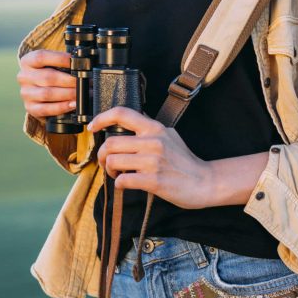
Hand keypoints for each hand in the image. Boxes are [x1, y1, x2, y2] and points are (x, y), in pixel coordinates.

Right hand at [17, 48, 75, 118]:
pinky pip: (46, 109)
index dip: (60, 59)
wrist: (37, 90)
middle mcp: (24, 77)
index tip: (77, 62)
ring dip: (68, 94)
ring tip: (81, 94)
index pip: (41, 57)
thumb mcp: (51, 64)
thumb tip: (81, 65)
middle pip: (47, 77)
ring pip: (47, 94)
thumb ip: (63, 63)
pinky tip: (73, 105)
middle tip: (84, 82)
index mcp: (27, 61)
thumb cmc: (49, 73)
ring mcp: (26, 93)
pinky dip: (62, 107)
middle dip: (69, 80)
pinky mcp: (30, 107)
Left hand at [87, 106, 216, 209]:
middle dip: (102, 155)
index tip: (93, 127)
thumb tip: (130, 120)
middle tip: (105, 162)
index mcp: (155, 128)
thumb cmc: (185, 161)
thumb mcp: (170, 135)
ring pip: (113, 161)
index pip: (122, 113)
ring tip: (116, 174)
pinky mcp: (154, 181)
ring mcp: (153, 161)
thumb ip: (150, 128)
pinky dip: (119, 184)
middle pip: (110, 143)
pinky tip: (125, 184)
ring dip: (109, 170)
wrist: (205, 182)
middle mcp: (153, 142)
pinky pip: (123, 180)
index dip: (102, 118)